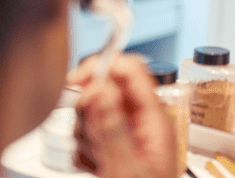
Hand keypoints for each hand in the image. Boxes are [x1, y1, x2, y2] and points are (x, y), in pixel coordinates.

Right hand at [68, 54, 176, 177]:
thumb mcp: (128, 167)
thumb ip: (113, 125)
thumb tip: (101, 86)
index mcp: (154, 117)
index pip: (132, 70)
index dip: (105, 66)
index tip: (80, 79)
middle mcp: (141, 120)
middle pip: (107, 88)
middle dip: (91, 109)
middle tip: (92, 134)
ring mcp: (127, 133)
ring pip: (94, 111)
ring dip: (87, 134)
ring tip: (99, 159)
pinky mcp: (114, 146)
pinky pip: (89, 133)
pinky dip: (85, 150)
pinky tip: (96, 166)